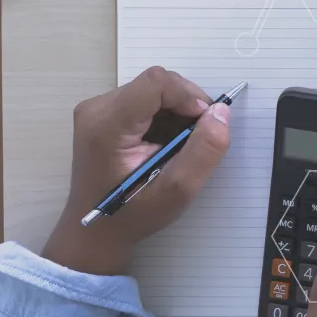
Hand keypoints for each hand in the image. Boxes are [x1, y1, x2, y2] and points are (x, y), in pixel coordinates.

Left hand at [41, 67, 230, 276]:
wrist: (95, 233)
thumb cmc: (132, 215)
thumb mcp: (176, 191)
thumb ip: (203, 150)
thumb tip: (221, 112)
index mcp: (107, 126)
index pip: (156, 82)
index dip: (188, 96)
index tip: (202, 124)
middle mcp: (96, 109)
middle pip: (156, 84)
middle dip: (185, 105)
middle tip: (193, 140)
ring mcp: (96, 110)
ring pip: (153, 89)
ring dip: (176, 111)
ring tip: (176, 146)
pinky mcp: (102, 113)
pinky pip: (144, 98)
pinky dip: (163, 115)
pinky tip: (162, 142)